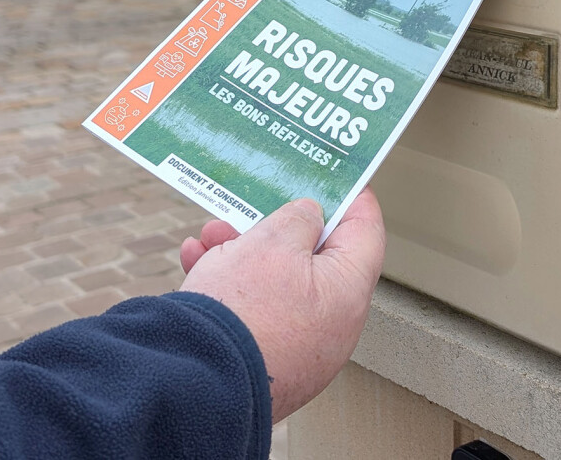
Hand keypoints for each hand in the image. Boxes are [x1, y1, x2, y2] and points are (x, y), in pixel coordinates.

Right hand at [179, 188, 385, 422]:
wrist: (194, 384)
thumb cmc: (244, 310)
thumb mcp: (273, 242)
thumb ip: (298, 218)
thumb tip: (309, 216)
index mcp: (347, 292)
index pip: (366, 233)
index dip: (353, 198)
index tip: (339, 175)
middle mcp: (330, 325)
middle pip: (314, 258)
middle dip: (277, 227)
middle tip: (255, 203)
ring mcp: (297, 348)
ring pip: (276, 282)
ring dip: (243, 252)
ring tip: (211, 234)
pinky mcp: (263, 361)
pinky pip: (253, 312)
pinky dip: (228, 285)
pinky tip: (196, 262)